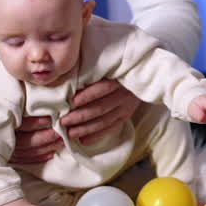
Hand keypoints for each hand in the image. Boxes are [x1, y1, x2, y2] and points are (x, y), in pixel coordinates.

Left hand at [10, 79, 140, 163]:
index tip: (71, 101)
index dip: (87, 95)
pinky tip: (83, 141)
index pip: (102, 89)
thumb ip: (93, 68)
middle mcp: (124, 94)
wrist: (141, 75)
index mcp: (119, 79)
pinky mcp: (126, 116)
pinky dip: (97, 136)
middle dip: (80, 116)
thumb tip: (69, 73)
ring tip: (70, 133)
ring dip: (86, 129)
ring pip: (104, 121)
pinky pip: (111, 128)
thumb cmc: (117, 68)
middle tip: (63, 121)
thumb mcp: (109, 64)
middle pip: (100, 108)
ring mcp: (125, 107)